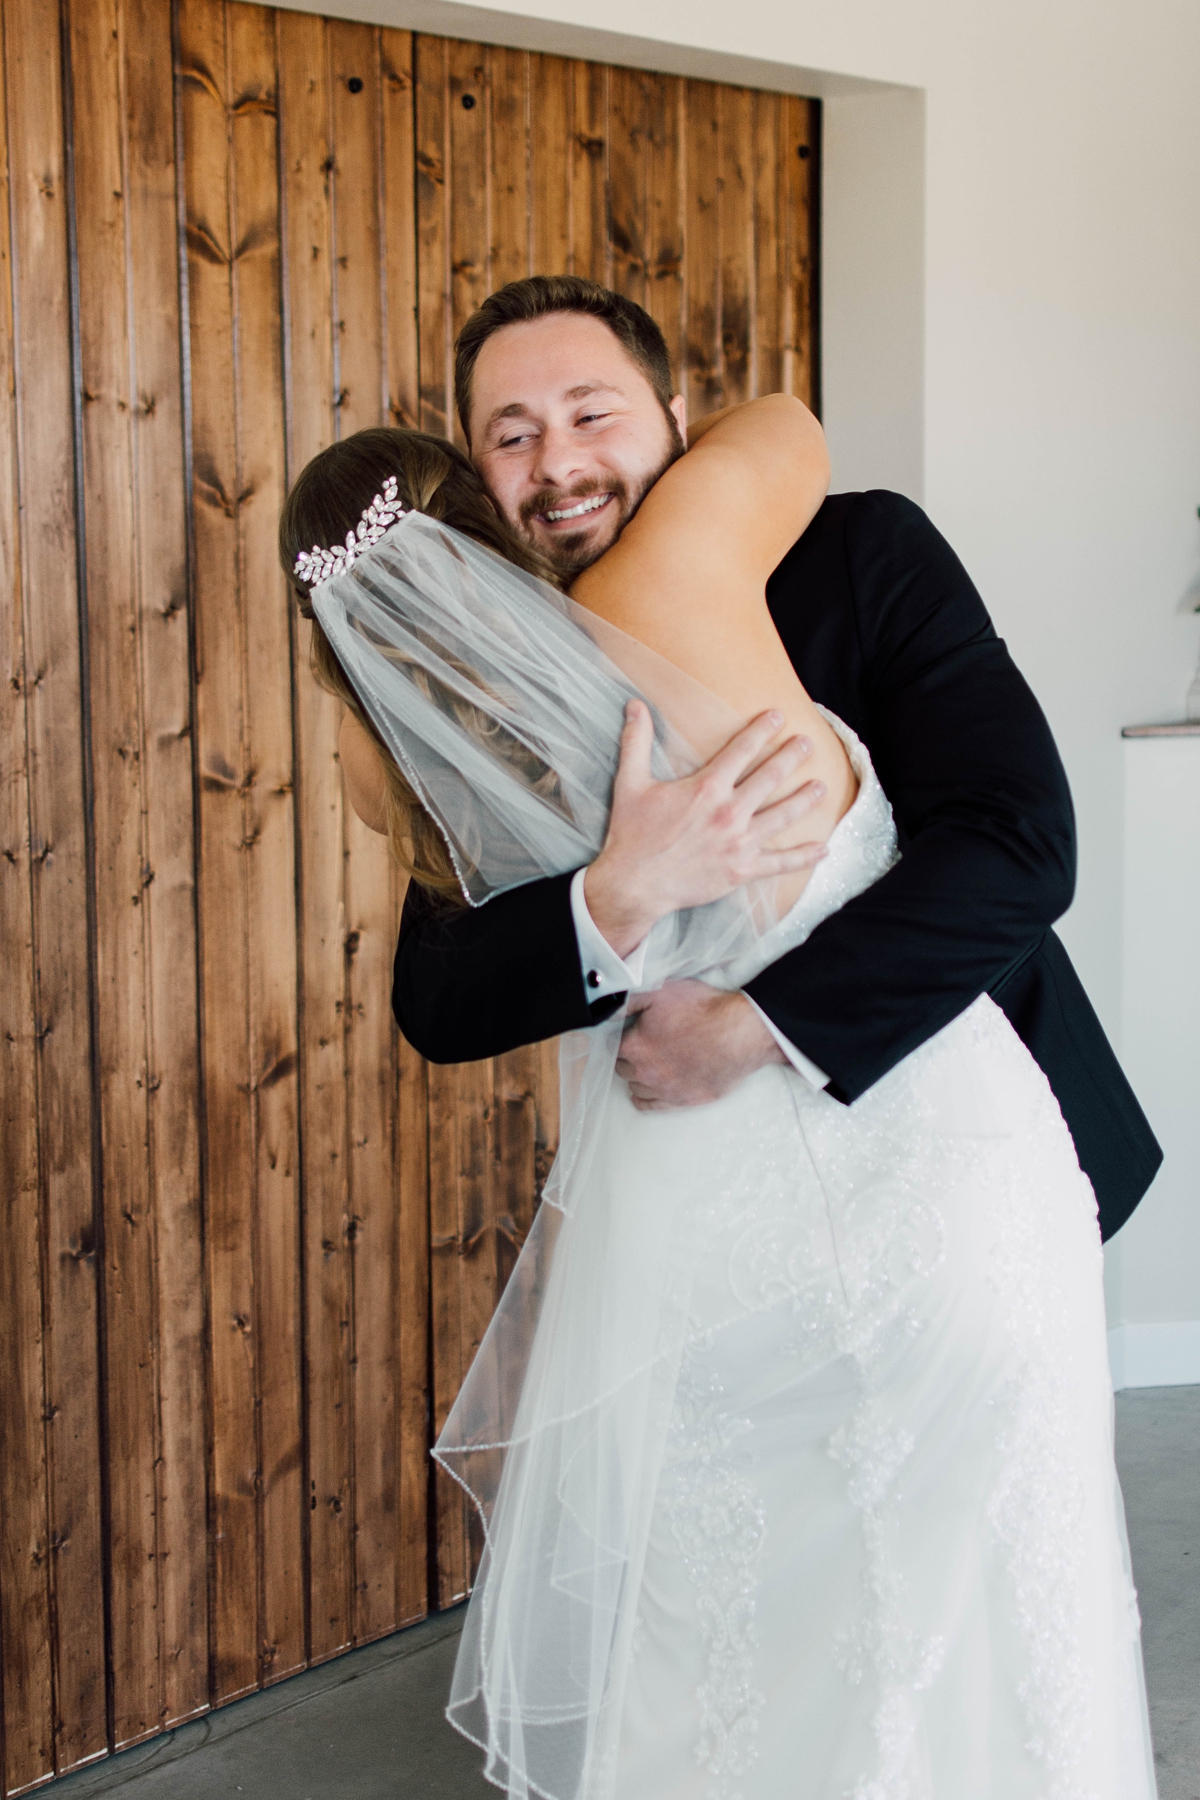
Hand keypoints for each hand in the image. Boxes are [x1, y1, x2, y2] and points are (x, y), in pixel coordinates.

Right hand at [584, 701, 826, 956]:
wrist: (634, 884)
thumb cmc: (632, 834)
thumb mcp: (630, 783)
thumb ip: (636, 741)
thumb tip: (634, 704)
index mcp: (707, 788)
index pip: (742, 750)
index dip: (762, 730)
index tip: (778, 716)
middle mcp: (729, 812)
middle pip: (770, 777)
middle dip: (791, 756)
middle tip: (807, 743)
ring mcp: (739, 842)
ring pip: (783, 815)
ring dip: (805, 799)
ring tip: (821, 786)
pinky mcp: (742, 870)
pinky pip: (780, 863)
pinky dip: (803, 857)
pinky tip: (823, 848)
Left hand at [615, 981, 785, 1109]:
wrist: (740, 1033)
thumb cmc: (703, 1010)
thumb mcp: (661, 992)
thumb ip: (629, 1002)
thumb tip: (608, 1010)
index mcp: (635, 1046)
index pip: (612, 1047)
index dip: (620, 1038)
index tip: (627, 1034)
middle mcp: (645, 1072)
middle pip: (622, 1069)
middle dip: (627, 1058)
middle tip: (640, 1047)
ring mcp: (664, 1089)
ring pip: (636, 1087)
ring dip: (637, 1077)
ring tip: (646, 1067)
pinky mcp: (683, 1101)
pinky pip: (651, 1106)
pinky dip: (644, 1099)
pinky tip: (643, 1094)